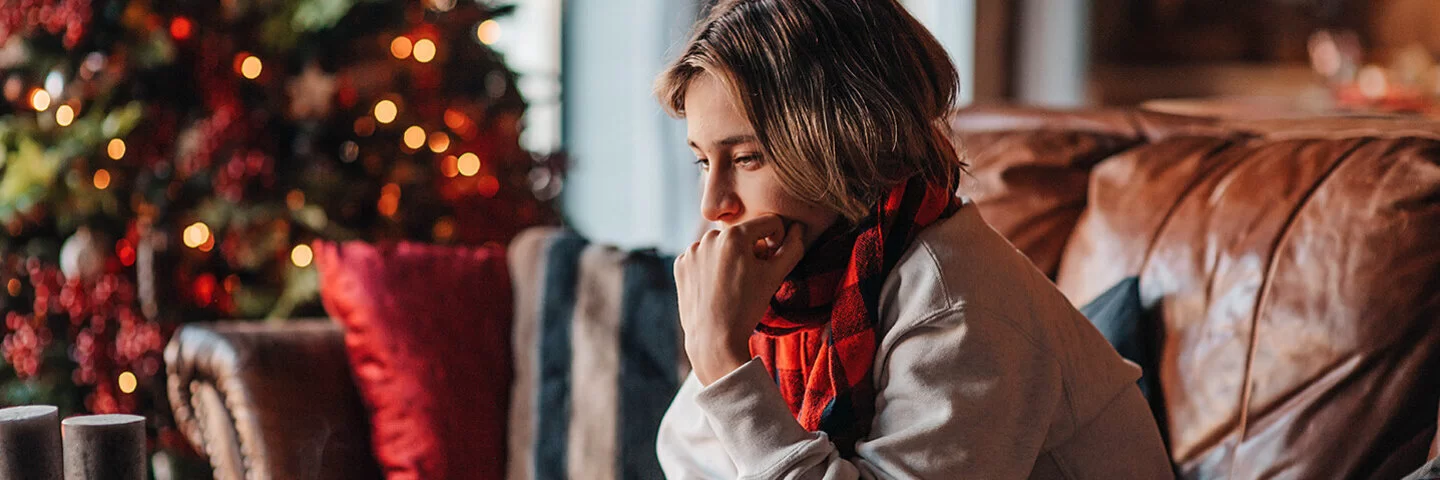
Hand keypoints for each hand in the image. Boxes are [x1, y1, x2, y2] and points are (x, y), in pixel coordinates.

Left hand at [674, 215, 805, 385]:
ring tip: (732, 285)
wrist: (714, 340)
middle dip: (751, 250)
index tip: (772, 261)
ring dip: (730, 258)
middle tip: (750, 278)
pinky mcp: (681, 264)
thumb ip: (792, 247)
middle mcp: (709, 236)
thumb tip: (798, 228)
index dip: (777, 240)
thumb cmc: (747, 308)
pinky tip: (715, 287)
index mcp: (734, 235)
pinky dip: (710, 267)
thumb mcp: (775, 276)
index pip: (768, 223)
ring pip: (722, 245)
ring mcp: (692, 251)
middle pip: (743, 234)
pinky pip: (703, 257)